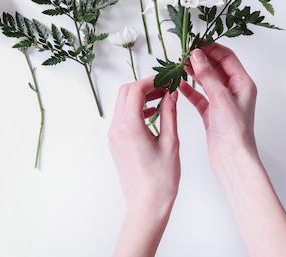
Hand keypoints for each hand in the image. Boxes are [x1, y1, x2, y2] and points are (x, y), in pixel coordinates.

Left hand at [109, 76, 179, 256]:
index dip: (152, 80)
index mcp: (129, 126)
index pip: (135, 90)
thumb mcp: (170, 142)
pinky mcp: (116, 143)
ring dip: (141, 97)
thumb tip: (171, 93)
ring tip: (163, 98)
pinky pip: (123, 117)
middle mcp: (116, 129)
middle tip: (165, 87)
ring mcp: (114, 136)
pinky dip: (137, 110)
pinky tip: (153, 114)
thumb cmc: (161, 180)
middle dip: (145, 86)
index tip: (167, 80)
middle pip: (125, 93)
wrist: (146, 205)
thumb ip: (169, 113)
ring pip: (123, 104)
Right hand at [179, 43, 258, 171]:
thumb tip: (197, 55)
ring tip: (180, 65)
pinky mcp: (212, 112)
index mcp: (243, 83)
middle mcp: (234, 90)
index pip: (227, 57)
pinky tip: (180, 84)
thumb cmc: (234, 131)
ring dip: (194, 72)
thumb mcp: (220, 97)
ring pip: (207, 80)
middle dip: (201, 58)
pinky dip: (190, 89)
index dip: (211, 48)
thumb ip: (207, 75)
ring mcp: (222, 101)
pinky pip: (199, 96)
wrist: (232, 158)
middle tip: (185, 53)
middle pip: (216, 66)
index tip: (195, 42)